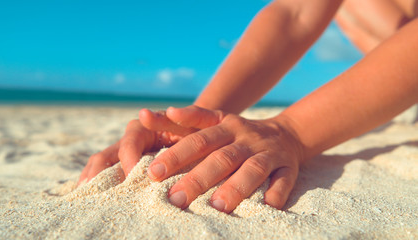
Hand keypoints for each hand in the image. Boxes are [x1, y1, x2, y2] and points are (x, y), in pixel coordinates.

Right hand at [78, 109, 196, 184]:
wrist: (196, 132)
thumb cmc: (193, 128)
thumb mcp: (187, 122)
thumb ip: (168, 121)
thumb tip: (144, 116)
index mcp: (142, 128)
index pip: (129, 145)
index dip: (129, 162)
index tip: (135, 178)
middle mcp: (129, 140)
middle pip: (106, 156)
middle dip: (98, 172)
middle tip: (91, 189)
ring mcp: (124, 154)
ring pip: (101, 166)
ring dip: (92, 179)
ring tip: (84, 194)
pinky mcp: (125, 166)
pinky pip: (105, 175)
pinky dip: (98, 185)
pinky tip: (89, 197)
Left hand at [145, 106, 303, 211]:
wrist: (286, 134)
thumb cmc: (238, 132)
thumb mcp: (213, 120)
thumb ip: (182, 120)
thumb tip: (148, 115)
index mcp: (224, 126)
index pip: (197, 139)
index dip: (175, 155)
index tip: (152, 172)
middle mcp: (245, 138)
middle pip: (221, 157)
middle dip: (198, 178)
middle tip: (175, 199)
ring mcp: (268, 152)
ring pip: (253, 169)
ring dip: (236, 187)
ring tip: (217, 207)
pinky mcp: (288, 167)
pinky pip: (284, 181)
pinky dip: (276, 193)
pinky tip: (266, 206)